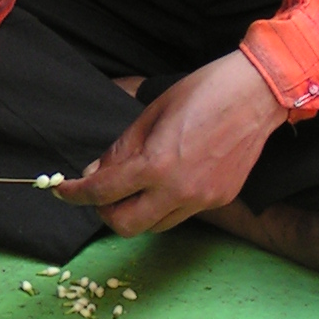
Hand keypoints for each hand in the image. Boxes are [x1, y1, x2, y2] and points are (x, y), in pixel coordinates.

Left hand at [56, 51, 287, 235]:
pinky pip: (181, 214)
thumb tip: (95, 173)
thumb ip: (120, 150)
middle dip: (105, 213)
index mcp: (156, 164)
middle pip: (126, 225)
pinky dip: (164, 204)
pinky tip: (167, 181)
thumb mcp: (151, 114)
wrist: (256, 94)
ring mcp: (202, 199)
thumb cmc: (203, 92)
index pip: (103, 192)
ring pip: (155, 226)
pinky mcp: (220, 200)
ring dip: (136, 212)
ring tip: (134, 187)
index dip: (75, 194)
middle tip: (100, 194)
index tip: (62, 190)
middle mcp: (178, 189)